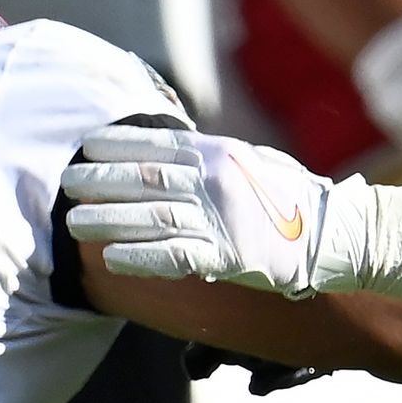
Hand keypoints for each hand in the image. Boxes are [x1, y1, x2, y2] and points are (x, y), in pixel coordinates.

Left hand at [61, 125, 346, 294]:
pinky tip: (113, 259)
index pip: (159, 143)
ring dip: (109, 220)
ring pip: (153, 216)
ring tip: (75, 223)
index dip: (118, 144)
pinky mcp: (230, 256)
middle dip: (101, 180)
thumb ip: (211, 156)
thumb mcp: (251, 162)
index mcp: (221, 153)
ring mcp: (223, 218)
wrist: (334, 234)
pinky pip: (176, 256)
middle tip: (67, 184)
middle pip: (146, 177)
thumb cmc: (291, 198)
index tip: (86, 147)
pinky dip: (142, 257)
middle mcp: (217, 180)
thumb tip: (168, 151)